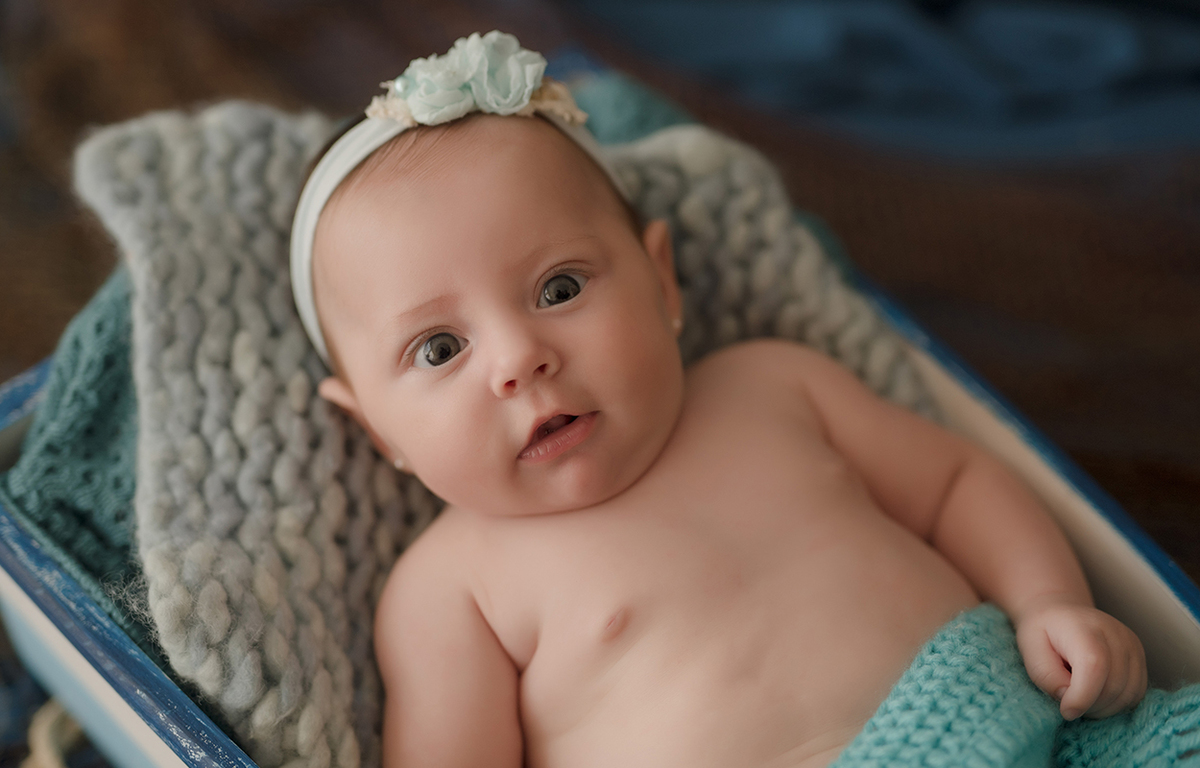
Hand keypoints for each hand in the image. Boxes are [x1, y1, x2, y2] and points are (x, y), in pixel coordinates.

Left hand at [1014, 598, 1146, 719]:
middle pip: (1113, 685)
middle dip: (1090, 706)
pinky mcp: (1139, 656)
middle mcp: (1114, 633)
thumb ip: (1047, 677)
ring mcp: (1131, 644)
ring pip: (1128, 693)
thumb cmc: (1042, 633)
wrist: (1059, 612)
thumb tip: (1069, 701)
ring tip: (1080, 698)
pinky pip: (1136, 693)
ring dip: (1104, 708)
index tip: (1066, 711)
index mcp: (1083, 627)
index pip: (1094, 666)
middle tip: (1068, 703)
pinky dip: (1117, 703)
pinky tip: (1096, 696)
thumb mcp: (1030, 651)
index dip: (1082, 697)